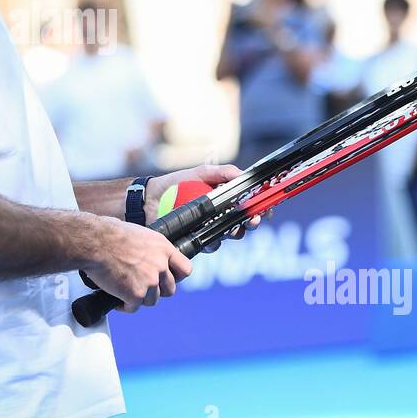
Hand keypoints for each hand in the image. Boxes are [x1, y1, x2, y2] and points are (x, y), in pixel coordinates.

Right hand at [84, 216, 192, 312]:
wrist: (95, 242)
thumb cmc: (109, 234)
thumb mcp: (139, 234)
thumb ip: (150, 249)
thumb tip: (146, 256)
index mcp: (163, 248)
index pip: (185, 269)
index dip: (176, 277)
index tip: (168, 279)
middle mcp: (160, 265)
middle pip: (169, 289)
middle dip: (157, 291)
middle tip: (143, 288)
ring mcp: (150, 281)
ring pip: (152, 300)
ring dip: (140, 299)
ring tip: (126, 292)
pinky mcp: (135, 294)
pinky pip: (133, 307)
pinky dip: (125, 306)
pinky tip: (118, 300)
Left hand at [145, 163, 267, 249]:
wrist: (150, 198)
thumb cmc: (176, 183)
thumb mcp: (201, 173)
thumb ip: (222, 173)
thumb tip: (242, 175)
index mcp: (224, 197)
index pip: (248, 203)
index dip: (260, 207)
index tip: (266, 209)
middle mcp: (220, 214)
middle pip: (244, 222)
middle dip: (252, 223)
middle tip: (253, 220)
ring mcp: (209, 228)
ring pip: (230, 235)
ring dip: (236, 233)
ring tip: (234, 229)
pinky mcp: (198, 239)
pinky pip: (211, 244)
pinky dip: (214, 241)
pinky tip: (210, 235)